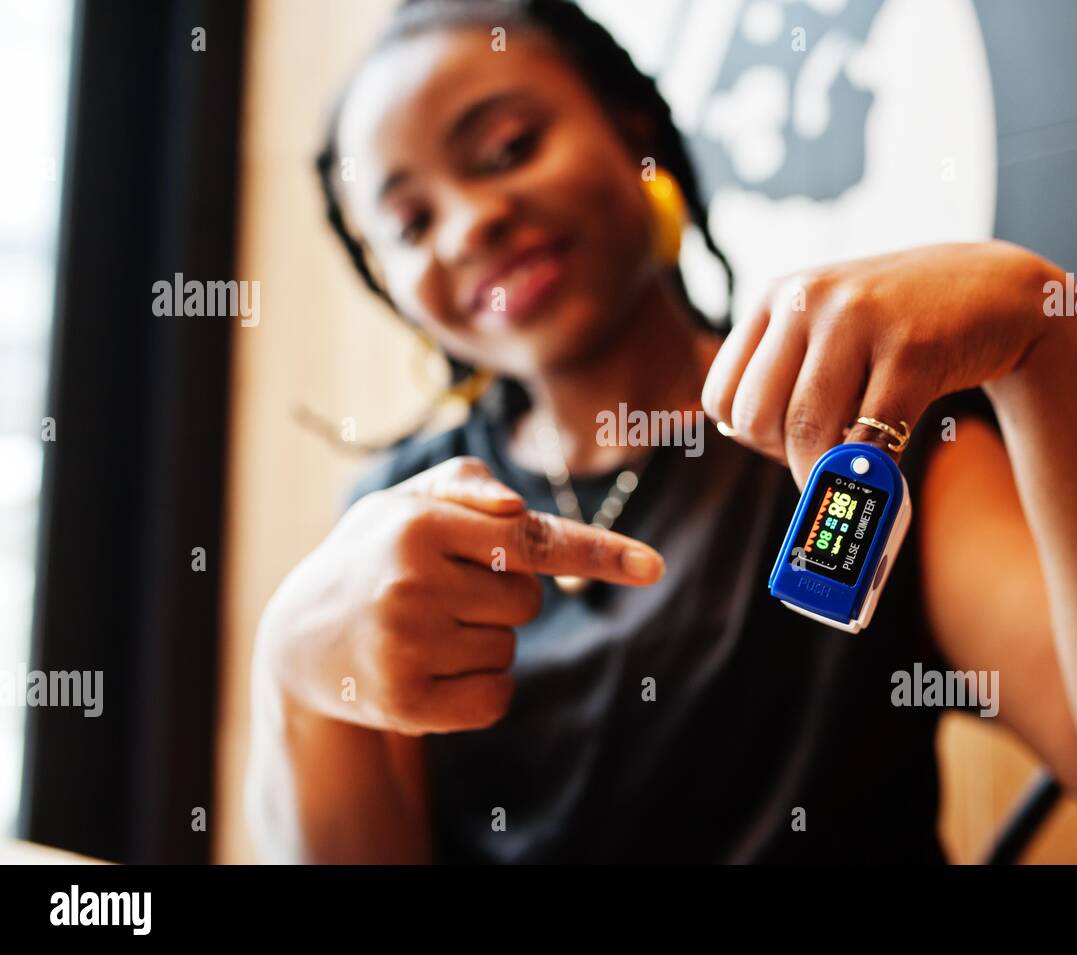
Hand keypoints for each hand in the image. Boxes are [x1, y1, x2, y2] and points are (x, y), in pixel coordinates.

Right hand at [255, 456, 664, 734]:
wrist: (301, 638)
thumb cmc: (374, 556)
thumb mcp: (405, 503)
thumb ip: (467, 488)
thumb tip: (518, 508)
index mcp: (418, 525)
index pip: (528, 539)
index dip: (597, 553)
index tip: (653, 568)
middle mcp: (410, 583)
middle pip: (529, 599)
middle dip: (502, 596)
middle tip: (444, 593)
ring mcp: (406, 647)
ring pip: (510, 649)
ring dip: (483, 642)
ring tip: (424, 629)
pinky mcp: (407, 705)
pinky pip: (496, 698)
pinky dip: (480, 689)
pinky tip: (431, 670)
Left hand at [701, 241, 1061, 485]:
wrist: (993, 291)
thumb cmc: (898, 326)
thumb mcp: (827, 325)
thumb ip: (782, 367)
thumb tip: (739, 436)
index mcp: (776, 295)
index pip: (722, 392)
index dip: (749, 435)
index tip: (785, 442)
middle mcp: (806, 298)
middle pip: (757, 416)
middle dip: (784, 458)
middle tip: (822, 460)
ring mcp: (858, 318)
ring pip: (806, 430)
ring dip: (825, 473)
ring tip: (852, 474)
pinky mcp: (911, 348)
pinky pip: (870, 434)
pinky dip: (871, 470)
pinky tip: (885, 470)